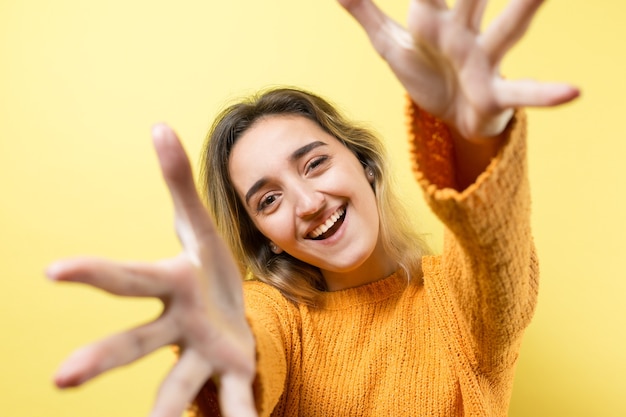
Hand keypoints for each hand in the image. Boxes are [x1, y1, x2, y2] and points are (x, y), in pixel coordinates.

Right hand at [47, 125, 256, 416]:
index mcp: (170, 284)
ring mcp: (203, 352)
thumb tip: (159, 125)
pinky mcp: (232, 371)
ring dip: (164, 413)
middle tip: (60, 378)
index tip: (53, 271)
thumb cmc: (205, 269)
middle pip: (136, 341)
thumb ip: (179, 181)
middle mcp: (176, 325)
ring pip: (176, 385)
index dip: (92, 271)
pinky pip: (232, 402)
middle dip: (101, 358)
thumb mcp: (197, 224)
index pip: (126, 277)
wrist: (231, 309)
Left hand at [338, 0, 578, 139]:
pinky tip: (573, 92)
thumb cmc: (425, 72)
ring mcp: (482, 61)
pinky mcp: (494, 93)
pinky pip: (522, 92)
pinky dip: (545, 93)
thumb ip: (366, 13)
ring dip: (525, 7)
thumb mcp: (390, 44)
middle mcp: (463, 31)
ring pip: (507, 29)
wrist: (450, 114)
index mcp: (433, 17)